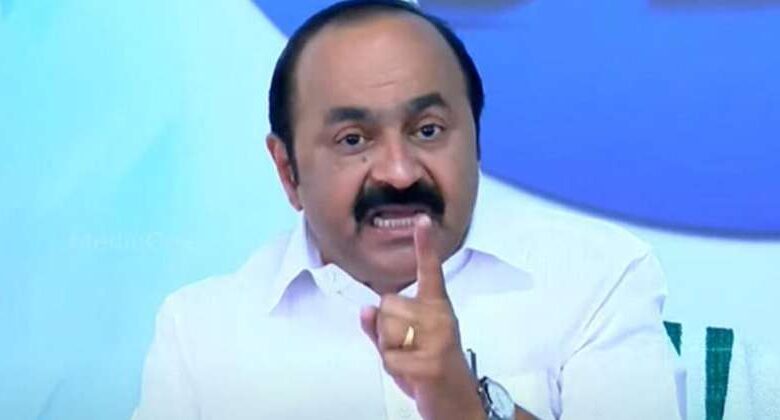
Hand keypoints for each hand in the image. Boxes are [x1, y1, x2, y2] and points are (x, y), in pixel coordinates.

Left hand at [360, 214, 484, 419]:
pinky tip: (414, 375)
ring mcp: (438, 337)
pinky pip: (389, 356)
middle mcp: (440, 316)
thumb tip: (364, 311)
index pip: (430, 272)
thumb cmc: (430, 372)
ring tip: (413, 361)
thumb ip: (381, 329)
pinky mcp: (431, 360)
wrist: (459, 405)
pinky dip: (393, 369)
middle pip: (387, 305)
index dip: (425, 245)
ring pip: (386, 329)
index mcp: (437, 308)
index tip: (421, 219)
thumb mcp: (404, 347)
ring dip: (390, 351)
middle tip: (411, 349)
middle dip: (387, 331)